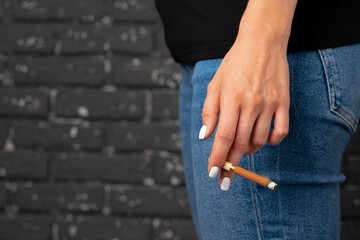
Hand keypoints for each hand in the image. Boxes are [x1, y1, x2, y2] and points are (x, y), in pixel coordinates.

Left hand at [200, 1, 295, 189]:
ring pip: (259, 140)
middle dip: (231, 165)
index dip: (217, 158)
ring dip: (247, 151)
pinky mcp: (284, 103)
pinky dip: (272, 142)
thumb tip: (205, 137)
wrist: (262, 43)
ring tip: (240, 149)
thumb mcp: (215, 84)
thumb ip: (209, 111)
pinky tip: (262, 140)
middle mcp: (251, 104)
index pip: (223, 137)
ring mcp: (270, 104)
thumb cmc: (234, 64)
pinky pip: (281, 132)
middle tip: (225, 179)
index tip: (213, 174)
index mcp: (231, 99)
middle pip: (240, 143)